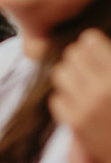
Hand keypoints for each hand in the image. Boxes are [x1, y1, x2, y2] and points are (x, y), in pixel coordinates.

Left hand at [51, 31, 110, 162]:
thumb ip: (109, 62)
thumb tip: (89, 38)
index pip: (90, 42)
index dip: (91, 43)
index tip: (93, 47)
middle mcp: (103, 90)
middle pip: (72, 54)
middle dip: (78, 58)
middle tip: (87, 66)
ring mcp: (86, 107)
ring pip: (60, 73)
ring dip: (69, 75)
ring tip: (80, 82)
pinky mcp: (74, 124)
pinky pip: (57, 98)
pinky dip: (66, 99)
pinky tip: (78, 103)